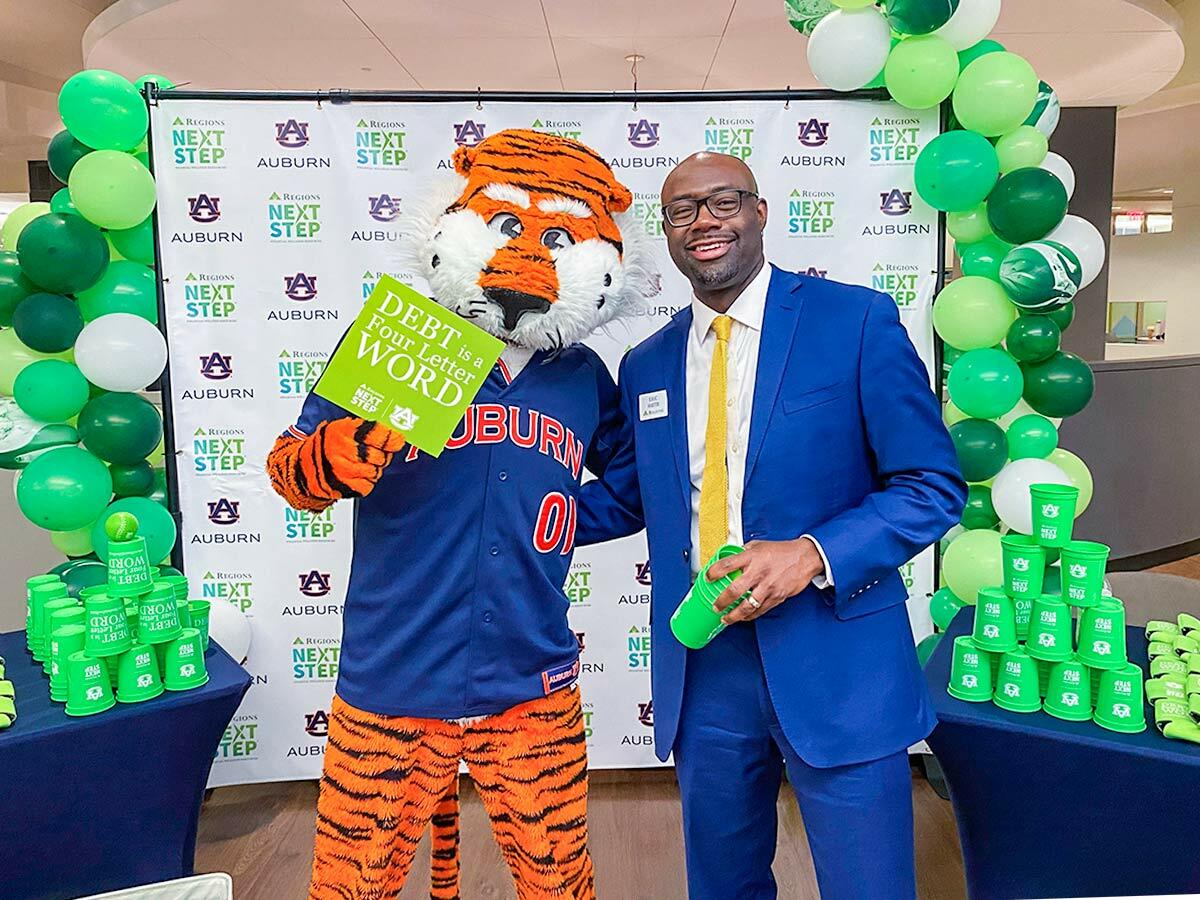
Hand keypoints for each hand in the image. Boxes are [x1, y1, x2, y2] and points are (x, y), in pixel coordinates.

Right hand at [318, 418, 406, 496]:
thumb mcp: (343, 427)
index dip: (390, 436)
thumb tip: (393, 428)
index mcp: (344, 431)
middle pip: (380, 455)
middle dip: (382, 454)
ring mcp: (346, 470)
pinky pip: (369, 485)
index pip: (376, 432)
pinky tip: (357, 474)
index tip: (397, 436)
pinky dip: (367, 481)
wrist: (307, 467)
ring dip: (374, 468)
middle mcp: (345, 451)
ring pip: (376, 471)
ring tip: (362, 462)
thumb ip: (368, 427)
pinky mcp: (348, 487)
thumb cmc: (329, 445)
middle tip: (375, 451)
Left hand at [707, 537, 825, 624]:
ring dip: (734, 615)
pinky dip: (750, 616)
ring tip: (726, 618)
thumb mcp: (759, 545)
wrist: (805, 558)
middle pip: (734, 590)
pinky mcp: (776, 597)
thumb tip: (729, 557)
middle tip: (715, 606)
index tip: (707, 577)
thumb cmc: (782, 551)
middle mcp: (758, 572)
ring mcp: (768, 586)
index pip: (727, 565)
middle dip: (722, 601)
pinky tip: (743, 617)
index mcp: (751, 557)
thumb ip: (743, 552)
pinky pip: (760, 610)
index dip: (714, 572)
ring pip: (747, 606)